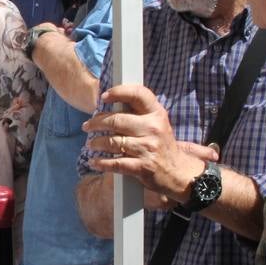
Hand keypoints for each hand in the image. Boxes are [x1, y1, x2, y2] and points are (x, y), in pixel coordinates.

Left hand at [82, 84, 216, 203]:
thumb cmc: (161, 144)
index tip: (104, 97)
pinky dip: (101, 163)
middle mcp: (153, 128)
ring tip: (91, 144)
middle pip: (116, 120)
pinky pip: (115, 163)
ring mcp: (148, 148)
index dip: (118, 92)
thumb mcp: (156, 124)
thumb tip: (110, 104)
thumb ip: (138, 113)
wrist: (177, 172)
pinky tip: (94, 162)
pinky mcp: (142, 166)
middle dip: (96, 123)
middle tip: (87, 126)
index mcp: (157, 114)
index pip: (138, 94)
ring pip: (112, 142)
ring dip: (96, 143)